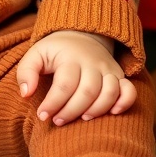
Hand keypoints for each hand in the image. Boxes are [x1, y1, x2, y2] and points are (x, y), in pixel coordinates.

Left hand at [17, 30, 136, 126]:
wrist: (81, 35)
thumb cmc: (55, 51)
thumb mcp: (36, 54)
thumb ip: (26, 72)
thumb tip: (26, 94)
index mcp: (70, 58)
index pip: (64, 84)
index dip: (53, 103)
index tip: (42, 116)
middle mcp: (92, 63)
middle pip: (87, 91)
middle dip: (71, 111)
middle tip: (57, 121)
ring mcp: (108, 69)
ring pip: (109, 92)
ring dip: (96, 110)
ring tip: (81, 119)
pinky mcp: (119, 76)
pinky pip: (129, 90)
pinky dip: (125, 103)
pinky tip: (113, 113)